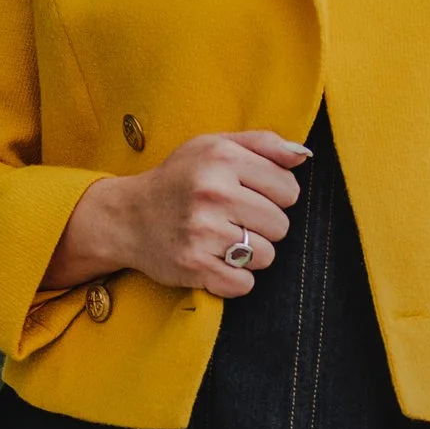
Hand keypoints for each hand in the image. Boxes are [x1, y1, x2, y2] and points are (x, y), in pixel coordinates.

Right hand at [46, 131, 308, 301]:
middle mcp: (212, 192)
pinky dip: (235, 279)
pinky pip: (244, 284)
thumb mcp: (213, 146)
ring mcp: (202, 231)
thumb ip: (262, 144)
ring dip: (250, 254)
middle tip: (234, 221)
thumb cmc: (178, 179)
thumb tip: (303, 156)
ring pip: (266, 256)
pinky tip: (216, 262)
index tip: (251, 197)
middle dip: (263, 227)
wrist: (126, 217)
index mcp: (222, 158)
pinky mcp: (194, 266)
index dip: (275, 196)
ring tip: (224, 242)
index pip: (289, 189)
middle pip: (281, 225)